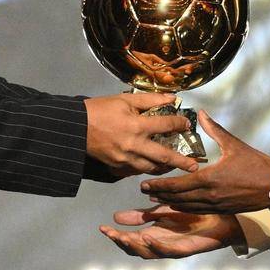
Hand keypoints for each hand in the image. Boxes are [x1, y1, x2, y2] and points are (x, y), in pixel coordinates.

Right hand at [84, 93, 198, 175]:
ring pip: (151, 168)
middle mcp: (133, 145)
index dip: (179, 123)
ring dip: (164, 168)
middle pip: (163, 157)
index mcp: (136, 126)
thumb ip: (150, 100)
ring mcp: (125, 159)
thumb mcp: (125, 99)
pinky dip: (145, 169)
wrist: (75, 127)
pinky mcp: (117, 167)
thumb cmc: (99, 110)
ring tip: (173, 166)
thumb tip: (172, 98)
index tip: (186, 124)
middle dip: (181, 162)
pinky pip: (136, 171)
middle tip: (194, 167)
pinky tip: (151, 166)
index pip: (166, 125)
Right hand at [100, 204, 244, 258]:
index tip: (102, 228)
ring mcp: (175, 248)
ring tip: (123, 237)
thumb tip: (115, 217)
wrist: (223, 217)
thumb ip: (141, 215)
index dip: (116, 235)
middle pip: (137, 249)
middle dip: (122, 242)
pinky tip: (147, 237)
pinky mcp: (189, 248)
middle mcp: (163, 244)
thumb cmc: (195, 215)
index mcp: (155, 235)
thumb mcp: (163, 210)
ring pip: (150, 253)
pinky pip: (170, 250)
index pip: (131, 239)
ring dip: (136, 246)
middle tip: (109, 233)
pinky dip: (157, 246)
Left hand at [138, 111, 269, 212]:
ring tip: (156, 198)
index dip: (160, 185)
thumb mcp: (234, 144)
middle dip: (159, 194)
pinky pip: (198, 211)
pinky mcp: (222, 210)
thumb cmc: (256, 164)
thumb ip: (214, 130)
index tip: (145, 184)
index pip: (178, 185)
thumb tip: (201, 114)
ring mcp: (216, 205)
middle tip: (144, 191)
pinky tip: (177, 205)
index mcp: (210, 179)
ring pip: (186, 207)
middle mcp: (210, 195)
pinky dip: (184, 208)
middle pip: (178, 198)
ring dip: (169, 203)